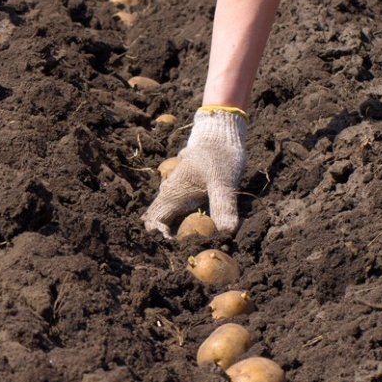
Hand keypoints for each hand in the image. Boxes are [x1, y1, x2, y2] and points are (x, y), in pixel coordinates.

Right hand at [142, 108, 247, 237]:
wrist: (219, 133)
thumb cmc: (219, 156)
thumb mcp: (224, 182)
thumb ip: (223, 206)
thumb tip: (226, 232)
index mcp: (173, 193)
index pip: (155, 222)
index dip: (163, 237)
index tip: (182, 245)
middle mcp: (170, 193)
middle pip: (159, 221)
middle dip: (168, 237)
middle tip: (189, 248)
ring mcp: (176, 191)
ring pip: (167, 215)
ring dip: (175, 229)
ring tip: (193, 241)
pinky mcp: (186, 189)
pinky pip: (177, 209)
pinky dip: (183, 221)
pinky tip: (198, 227)